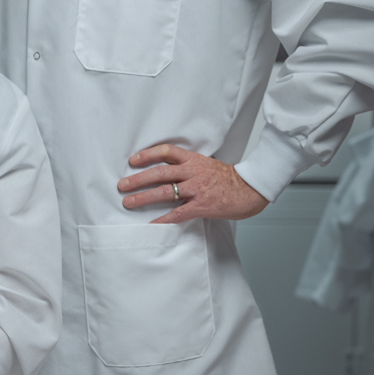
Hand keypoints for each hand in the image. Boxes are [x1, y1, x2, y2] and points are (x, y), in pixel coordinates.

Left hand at [119, 144, 268, 223]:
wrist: (251, 189)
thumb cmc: (229, 178)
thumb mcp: (207, 164)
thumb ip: (188, 166)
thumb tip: (167, 169)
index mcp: (194, 160)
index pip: (167, 151)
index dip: (148, 155)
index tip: (132, 160)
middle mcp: (193, 172)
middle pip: (160, 173)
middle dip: (138, 179)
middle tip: (122, 185)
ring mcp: (197, 189)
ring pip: (165, 192)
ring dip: (144, 197)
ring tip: (128, 202)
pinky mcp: (202, 206)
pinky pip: (178, 213)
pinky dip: (163, 218)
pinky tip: (151, 223)